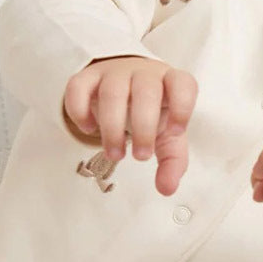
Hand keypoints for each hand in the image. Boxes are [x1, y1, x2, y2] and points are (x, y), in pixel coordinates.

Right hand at [63, 56, 197, 195]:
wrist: (127, 84)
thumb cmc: (154, 111)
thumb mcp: (167, 135)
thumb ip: (173, 160)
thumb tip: (167, 189)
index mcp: (171, 82)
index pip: (183, 84)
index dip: (182, 107)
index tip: (175, 132)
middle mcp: (145, 73)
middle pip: (146, 92)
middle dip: (144, 127)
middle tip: (141, 157)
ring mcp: (115, 72)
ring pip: (112, 92)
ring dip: (112, 127)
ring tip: (115, 155)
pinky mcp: (88, 77)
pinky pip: (78, 86)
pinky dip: (80, 110)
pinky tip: (89, 129)